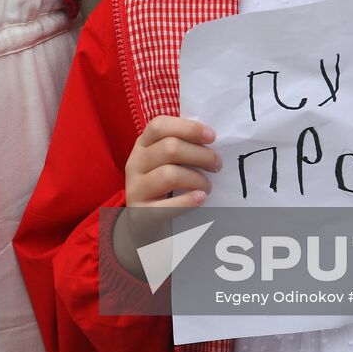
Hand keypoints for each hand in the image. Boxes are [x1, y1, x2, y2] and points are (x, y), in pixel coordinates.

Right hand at [114, 117, 221, 276]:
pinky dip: (188, 201)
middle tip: (217, 166)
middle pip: (170, 148)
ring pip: (169, 174)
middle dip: (201, 155)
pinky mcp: (141, 213)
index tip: (212, 137)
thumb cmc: (163, 188)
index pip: (159, 125)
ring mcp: (135, 188)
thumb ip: (181, 148)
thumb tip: (210, 139)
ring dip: (197, 179)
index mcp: (142, 145)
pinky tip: (201, 198)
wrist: (142, 225)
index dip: (188, 128)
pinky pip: (167, 205)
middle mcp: (135, 163)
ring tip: (208, 187)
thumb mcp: (165, 163)